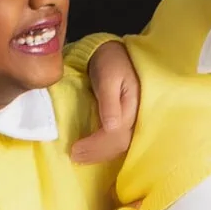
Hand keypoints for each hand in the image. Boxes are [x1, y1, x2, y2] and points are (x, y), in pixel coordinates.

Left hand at [68, 41, 137, 164]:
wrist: (115, 52)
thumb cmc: (111, 62)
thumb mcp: (109, 77)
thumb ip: (109, 102)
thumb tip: (111, 128)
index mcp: (133, 106)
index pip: (116, 135)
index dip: (95, 145)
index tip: (75, 149)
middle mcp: (136, 117)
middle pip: (119, 144)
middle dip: (96, 153)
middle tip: (74, 156)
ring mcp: (133, 120)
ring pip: (119, 145)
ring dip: (99, 154)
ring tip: (80, 157)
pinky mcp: (126, 120)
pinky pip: (117, 140)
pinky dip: (103, 148)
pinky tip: (91, 152)